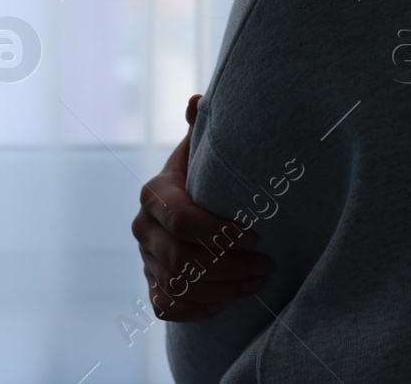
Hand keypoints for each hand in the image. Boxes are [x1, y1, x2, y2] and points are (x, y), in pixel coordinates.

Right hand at [133, 94, 273, 320]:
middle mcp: (144, 228)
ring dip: (221, 290)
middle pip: (181, 259)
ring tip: (255, 284)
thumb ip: (201, 127)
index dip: (219, 232)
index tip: (255, 235)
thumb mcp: (201, 148)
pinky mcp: (151, 284)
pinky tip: (223, 304)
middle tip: (265, 266)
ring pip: (177, 286)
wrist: (187, 207)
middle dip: (229, 266)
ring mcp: (145, 259)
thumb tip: (196, 99)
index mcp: (155, 193)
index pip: (181, 220)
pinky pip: (166, 306)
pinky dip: (195, 310)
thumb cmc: (203, 174)